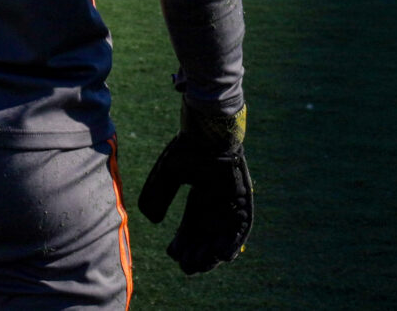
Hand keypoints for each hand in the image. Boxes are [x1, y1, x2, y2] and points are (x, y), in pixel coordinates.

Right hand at [138, 104, 251, 274]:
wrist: (210, 131)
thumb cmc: (189, 147)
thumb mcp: (168, 174)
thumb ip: (158, 195)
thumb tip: (152, 220)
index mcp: (199, 201)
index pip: (190, 231)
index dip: (182, 245)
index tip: (172, 253)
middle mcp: (215, 206)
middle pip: (206, 239)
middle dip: (196, 255)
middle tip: (186, 265)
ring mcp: (231, 204)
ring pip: (224, 238)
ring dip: (213, 254)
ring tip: (202, 265)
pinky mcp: (244, 201)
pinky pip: (242, 228)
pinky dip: (233, 243)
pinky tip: (222, 256)